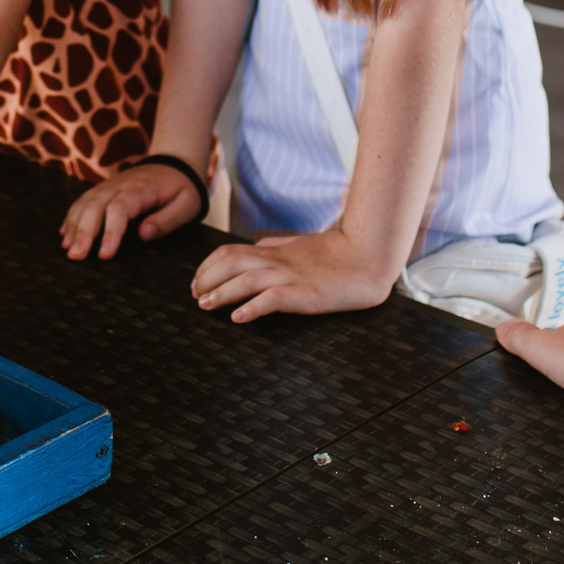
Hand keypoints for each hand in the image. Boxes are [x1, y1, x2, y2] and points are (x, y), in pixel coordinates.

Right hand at [61, 162, 200, 259]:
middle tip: (75, 256)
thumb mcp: (187, 205)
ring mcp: (109, 185)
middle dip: (83, 232)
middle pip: (95, 205)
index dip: (110, 233)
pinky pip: (83, 200)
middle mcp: (120, 185)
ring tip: (68, 249)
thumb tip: (143, 234)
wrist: (174, 162)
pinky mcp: (104, 188)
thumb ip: (167, 220)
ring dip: (74, 225)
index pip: (120, 209)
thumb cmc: (182, 189)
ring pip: (85, 202)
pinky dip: (72, 216)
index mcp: (141, 189)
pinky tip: (65, 233)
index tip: (104, 256)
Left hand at [190, 227, 397, 321]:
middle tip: (196, 296)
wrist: (368, 257)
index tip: (197, 281)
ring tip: (205, 305)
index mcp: (274, 251)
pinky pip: (272, 299)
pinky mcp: (305, 294)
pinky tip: (238, 318)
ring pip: (246, 279)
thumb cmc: (336, 253)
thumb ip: (275, 246)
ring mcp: (290, 277)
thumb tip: (254, 246)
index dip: (208, 266)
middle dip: (207, 278)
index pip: (229, 251)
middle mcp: (277, 261)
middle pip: (230, 262)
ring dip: (221, 293)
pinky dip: (252, 307)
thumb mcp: (299, 245)